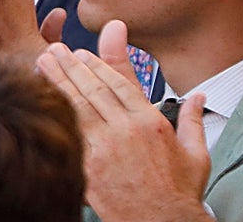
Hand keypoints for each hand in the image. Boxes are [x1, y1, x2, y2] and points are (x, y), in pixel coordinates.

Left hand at [36, 22, 212, 221]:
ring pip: (76, 104)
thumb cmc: (179, 192)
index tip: (82, 53)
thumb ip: (193, 120)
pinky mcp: (88, 165)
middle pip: (93, 88)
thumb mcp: (196, 154)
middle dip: (71, 64)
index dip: (98, 64)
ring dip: (57, 80)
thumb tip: (200, 96)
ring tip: (42, 62)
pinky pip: (68, 131)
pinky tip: (42, 98)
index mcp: (150, 121)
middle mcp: (126, 129)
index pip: (118, 83)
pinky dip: (55, 111)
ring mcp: (105, 147)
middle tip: (55, 49)